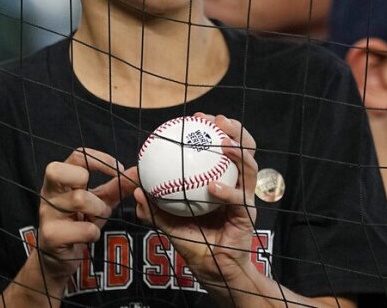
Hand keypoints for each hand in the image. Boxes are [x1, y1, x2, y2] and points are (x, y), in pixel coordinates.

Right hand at [35, 148, 137, 283]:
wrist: (60, 258)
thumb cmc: (79, 223)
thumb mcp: (100, 201)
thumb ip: (117, 186)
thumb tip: (137, 171)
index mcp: (59, 180)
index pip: (76, 156)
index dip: (100, 159)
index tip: (119, 170)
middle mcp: (48, 193)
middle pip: (60, 171)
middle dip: (85, 182)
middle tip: (96, 197)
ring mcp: (47, 214)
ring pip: (78, 199)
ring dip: (98, 209)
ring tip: (97, 217)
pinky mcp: (51, 236)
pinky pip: (83, 228)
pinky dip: (94, 232)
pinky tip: (89, 235)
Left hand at [134, 113, 258, 290]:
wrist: (212, 269)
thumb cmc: (194, 243)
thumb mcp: (169, 223)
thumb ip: (154, 208)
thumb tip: (137, 190)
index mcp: (220, 179)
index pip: (222, 146)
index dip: (214, 128)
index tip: (196, 117)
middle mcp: (236, 184)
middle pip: (244, 149)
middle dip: (235, 130)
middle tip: (218, 121)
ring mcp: (245, 198)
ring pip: (250, 168)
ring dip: (239, 152)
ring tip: (225, 144)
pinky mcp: (248, 215)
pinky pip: (240, 199)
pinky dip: (227, 192)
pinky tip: (213, 187)